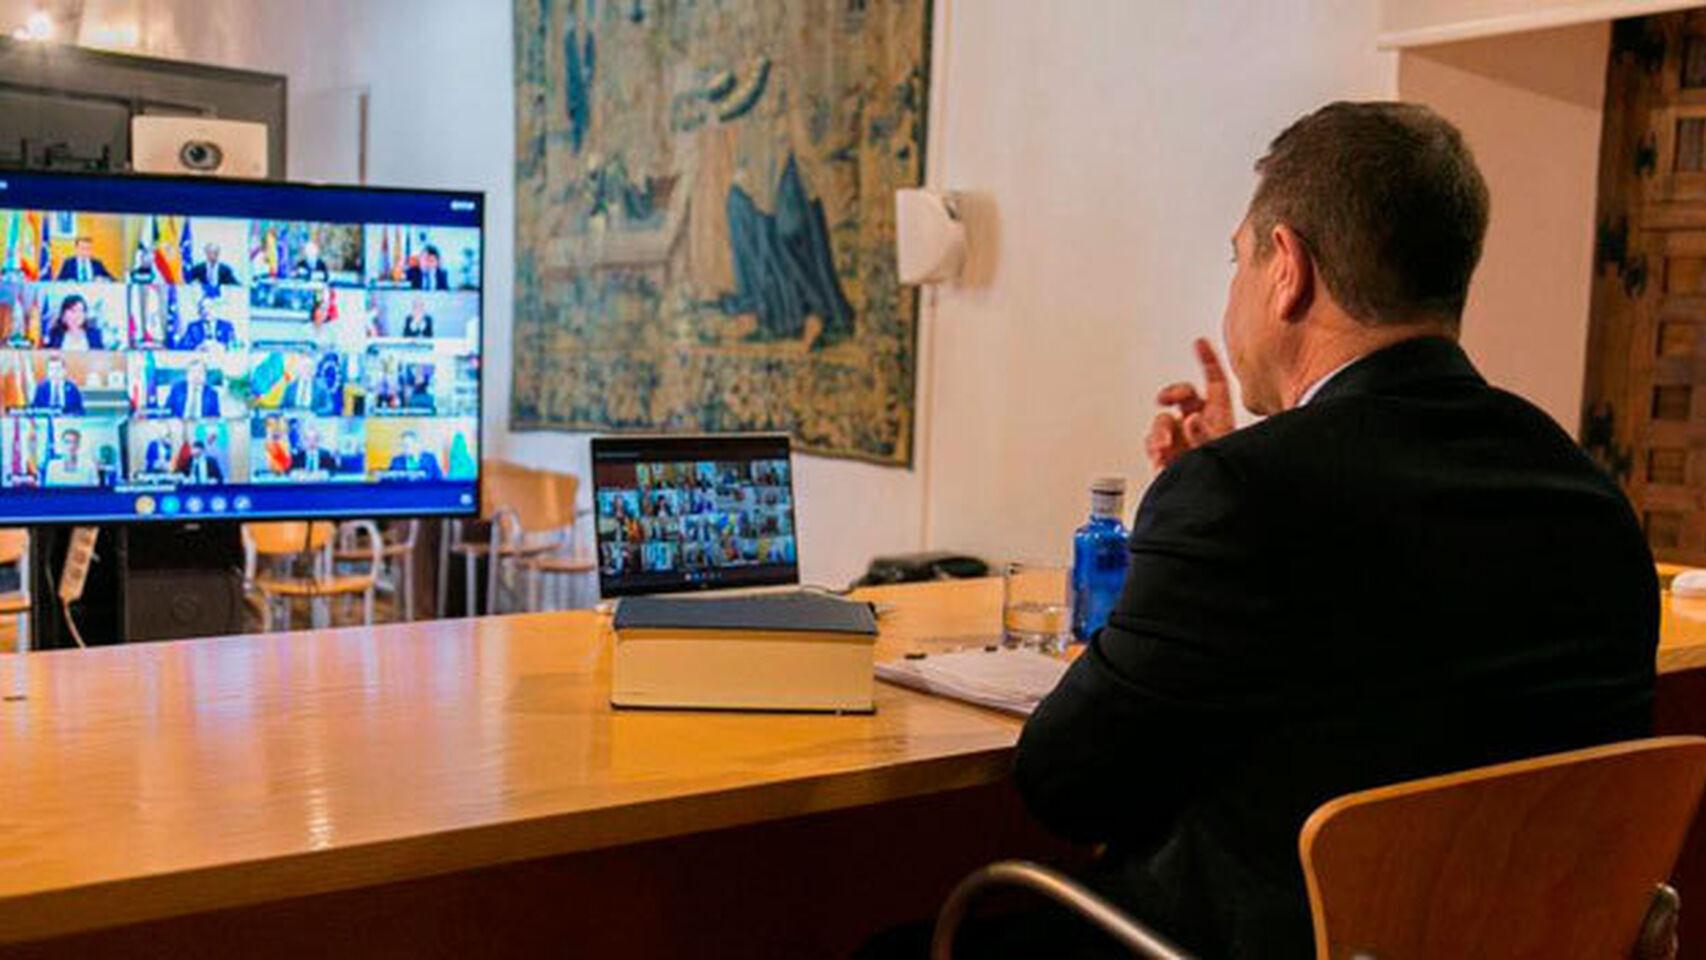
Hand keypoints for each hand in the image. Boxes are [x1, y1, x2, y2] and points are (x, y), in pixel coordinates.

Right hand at [1145, 337, 1235, 470]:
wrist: (1209, 510)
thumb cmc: (1228, 483)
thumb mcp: (1221, 452)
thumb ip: (1206, 435)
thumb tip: (1190, 420)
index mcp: (1220, 418)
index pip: (1214, 382)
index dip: (1208, 360)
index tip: (1199, 343)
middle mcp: (1199, 425)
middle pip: (1182, 395)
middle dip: (1172, 393)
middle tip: (1166, 400)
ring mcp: (1182, 440)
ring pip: (1163, 419)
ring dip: (1161, 428)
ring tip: (1165, 444)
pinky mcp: (1166, 456)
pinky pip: (1153, 441)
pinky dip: (1153, 445)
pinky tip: (1160, 454)